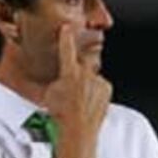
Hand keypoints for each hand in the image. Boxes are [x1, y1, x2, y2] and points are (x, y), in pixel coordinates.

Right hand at [42, 24, 111, 143]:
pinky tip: (89, 101)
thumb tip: (58, 78)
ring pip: (91, 76)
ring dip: (87, 83)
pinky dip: (96, 90)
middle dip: (77, 71)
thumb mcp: (50, 94)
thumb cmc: (61, 114)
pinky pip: (100, 84)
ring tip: (80, 100)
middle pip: (82, 64)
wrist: (78, 130)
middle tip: (73, 87)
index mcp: (69, 72)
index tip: (67, 28)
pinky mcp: (107, 88)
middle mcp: (85, 74)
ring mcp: (98, 80)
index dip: (66, 37)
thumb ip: (56, 80)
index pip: (67, 49)